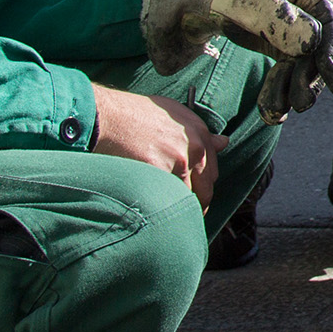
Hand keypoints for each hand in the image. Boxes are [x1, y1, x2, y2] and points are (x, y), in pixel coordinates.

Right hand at [91, 84, 225, 208]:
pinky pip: (169, 199)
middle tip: (185, 216)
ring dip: (180, 210)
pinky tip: (156, 211)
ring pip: (188, 198)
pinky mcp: (160, 171)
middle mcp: (194, 147)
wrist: (108, 117)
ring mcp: (178, 160)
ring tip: (169, 218)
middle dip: (197, 205)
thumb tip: (224, 142)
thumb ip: (200, 133)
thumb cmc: (135, 114)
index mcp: (200, 133)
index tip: (196, 197)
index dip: (204, 188)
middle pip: (206, 189)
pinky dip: (164, 208)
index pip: (213, 172)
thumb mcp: (174, 114)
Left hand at [139, 0, 332, 120]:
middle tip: (301, 104)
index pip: (330, 22)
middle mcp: (302, 9)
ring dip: (294, 91)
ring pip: (302, 66)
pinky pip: (284, 73)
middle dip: (312, 78)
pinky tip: (270, 112)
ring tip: (276, 112)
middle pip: (320, 48)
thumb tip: (314, 43)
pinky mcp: (270, 45)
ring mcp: (287, 29)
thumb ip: (279, 19)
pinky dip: (277, 93)